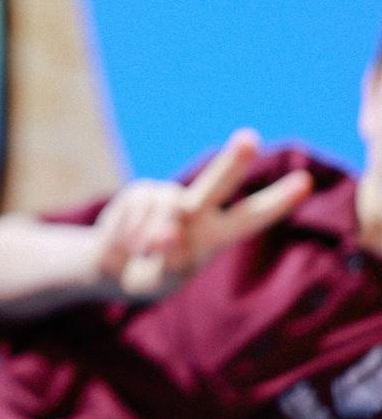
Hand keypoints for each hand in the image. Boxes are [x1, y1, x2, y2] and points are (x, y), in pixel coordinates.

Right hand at [94, 128, 312, 299]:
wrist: (114, 268)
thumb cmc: (151, 276)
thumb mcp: (166, 280)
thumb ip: (171, 260)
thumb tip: (167, 232)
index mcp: (215, 236)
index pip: (251, 218)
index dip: (277, 201)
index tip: (305, 181)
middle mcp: (196, 211)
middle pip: (216, 184)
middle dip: (232, 162)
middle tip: (248, 138)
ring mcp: (167, 198)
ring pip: (167, 208)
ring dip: (152, 238)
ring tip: (144, 254)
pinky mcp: (140, 192)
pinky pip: (138, 212)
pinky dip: (131, 233)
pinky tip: (127, 243)